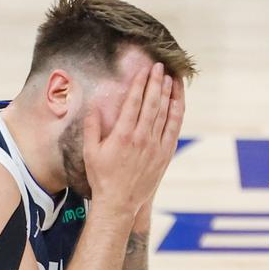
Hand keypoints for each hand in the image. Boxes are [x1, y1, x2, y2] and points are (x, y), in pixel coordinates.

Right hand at [83, 63, 184, 215]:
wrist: (119, 202)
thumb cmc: (102, 177)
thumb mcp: (90, 152)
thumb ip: (92, 127)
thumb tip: (93, 105)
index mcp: (123, 134)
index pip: (134, 101)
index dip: (140, 83)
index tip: (143, 69)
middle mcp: (142, 138)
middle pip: (152, 103)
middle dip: (156, 82)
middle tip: (159, 66)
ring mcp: (156, 146)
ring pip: (165, 113)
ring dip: (168, 93)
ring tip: (170, 78)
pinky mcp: (165, 154)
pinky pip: (174, 129)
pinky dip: (177, 113)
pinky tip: (178, 101)